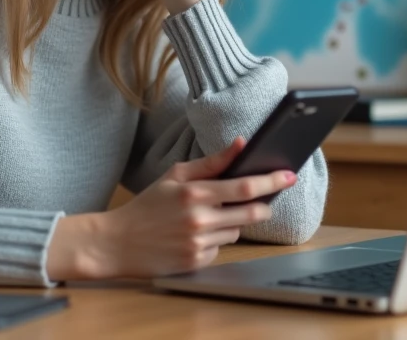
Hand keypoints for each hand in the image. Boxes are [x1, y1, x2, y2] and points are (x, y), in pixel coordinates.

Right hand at [46, 137, 295, 280]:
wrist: (117, 243)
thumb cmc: (147, 205)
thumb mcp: (175, 176)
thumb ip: (210, 162)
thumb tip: (241, 143)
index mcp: (194, 193)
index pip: (244, 186)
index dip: (271, 181)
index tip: (289, 175)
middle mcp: (200, 219)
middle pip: (251, 212)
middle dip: (264, 205)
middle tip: (265, 200)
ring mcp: (199, 243)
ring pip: (237, 230)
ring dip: (234, 222)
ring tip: (209, 217)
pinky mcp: (197, 262)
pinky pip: (221, 248)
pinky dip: (216, 240)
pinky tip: (195, 235)